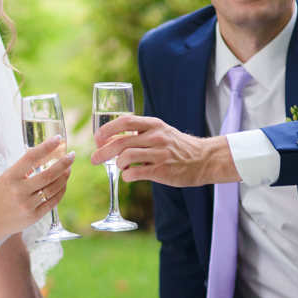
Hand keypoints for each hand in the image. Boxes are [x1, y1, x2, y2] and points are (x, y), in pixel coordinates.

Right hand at [0, 137, 72, 237]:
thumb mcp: (6, 178)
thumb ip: (23, 169)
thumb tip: (46, 156)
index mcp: (10, 177)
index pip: (31, 157)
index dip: (46, 146)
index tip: (58, 139)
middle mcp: (18, 190)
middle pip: (48, 174)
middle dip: (64, 163)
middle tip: (71, 155)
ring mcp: (27, 204)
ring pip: (53, 188)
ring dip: (64, 177)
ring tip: (68, 169)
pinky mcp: (33, 216)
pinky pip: (53, 202)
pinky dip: (61, 191)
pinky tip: (64, 184)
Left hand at [90, 115, 239, 187]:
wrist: (203, 159)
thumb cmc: (177, 147)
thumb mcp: (161, 132)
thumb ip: (140, 134)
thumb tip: (110, 139)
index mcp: (154, 124)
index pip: (125, 122)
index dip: (107, 129)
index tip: (97, 137)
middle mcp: (156, 137)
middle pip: (121, 142)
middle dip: (103, 152)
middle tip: (94, 159)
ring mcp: (159, 154)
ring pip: (126, 157)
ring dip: (118, 164)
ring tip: (121, 166)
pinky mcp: (162, 171)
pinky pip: (135, 173)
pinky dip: (127, 176)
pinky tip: (129, 176)